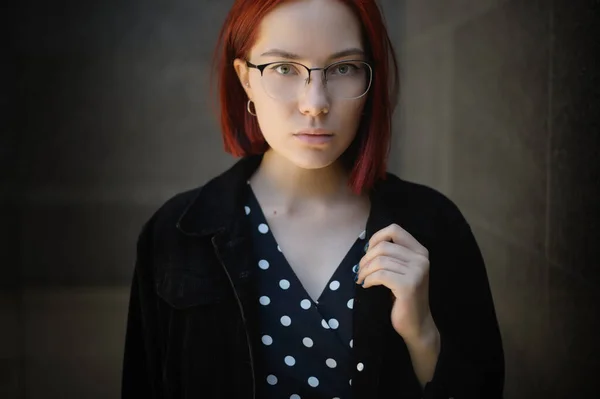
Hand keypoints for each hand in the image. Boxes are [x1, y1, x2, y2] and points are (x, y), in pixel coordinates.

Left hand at [356, 223, 437, 341]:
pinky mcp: (408, 285)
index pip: (394, 230)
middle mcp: (421, 259)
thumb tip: (368, 245)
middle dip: (366, 258)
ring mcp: (417, 272)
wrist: (416, 324)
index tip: (367, 252)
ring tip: (362, 279)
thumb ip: (392, 255)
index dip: (376, 237)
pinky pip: (380, 274)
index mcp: (420, 251)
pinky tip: (367, 285)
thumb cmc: (403, 297)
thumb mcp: (401, 270)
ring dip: (365, 270)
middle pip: (384, 246)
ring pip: (380, 261)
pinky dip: (368, 279)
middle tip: (360, 271)